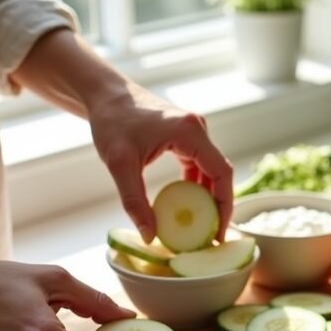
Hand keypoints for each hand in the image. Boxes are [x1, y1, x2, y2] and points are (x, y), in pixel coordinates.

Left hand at [89, 85, 233, 242]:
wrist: (104, 95)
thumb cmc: (111, 122)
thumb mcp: (120, 164)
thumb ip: (134, 202)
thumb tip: (150, 235)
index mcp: (190, 133)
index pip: (222, 173)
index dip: (225, 204)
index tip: (219, 230)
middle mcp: (198, 129)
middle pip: (221, 172)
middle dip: (218, 204)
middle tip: (212, 233)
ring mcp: (194, 131)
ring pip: (211, 169)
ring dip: (208, 195)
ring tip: (201, 221)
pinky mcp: (186, 135)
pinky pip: (200, 163)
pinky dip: (197, 184)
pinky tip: (187, 201)